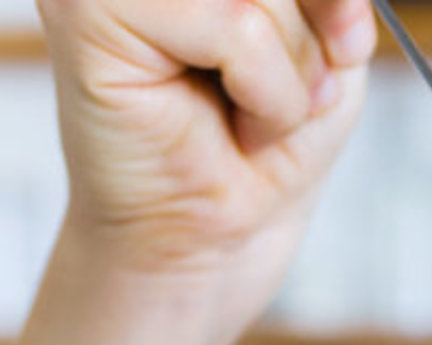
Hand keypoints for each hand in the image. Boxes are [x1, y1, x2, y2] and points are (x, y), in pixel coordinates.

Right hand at [37, 0, 374, 304]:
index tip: (346, 39)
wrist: (217, 236)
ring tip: (252, 113)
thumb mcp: (324, 45)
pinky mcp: (86, 10)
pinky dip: (265, 90)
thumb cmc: (262, 143)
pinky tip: (234, 123)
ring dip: (290, 71)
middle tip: (288, 93)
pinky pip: (233, 27)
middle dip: (308, 34)